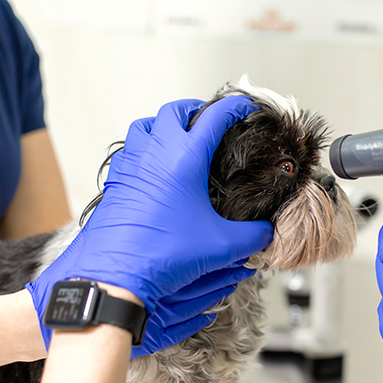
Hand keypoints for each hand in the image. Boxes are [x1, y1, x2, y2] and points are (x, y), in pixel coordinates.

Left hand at [27, 95, 273, 353]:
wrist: (117, 275)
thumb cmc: (165, 254)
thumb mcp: (221, 246)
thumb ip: (253, 236)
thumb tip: (268, 233)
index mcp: (185, 158)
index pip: (214, 117)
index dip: (234, 107)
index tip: (245, 107)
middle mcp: (155, 153)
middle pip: (174, 111)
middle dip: (195, 110)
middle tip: (210, 119)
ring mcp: (131, 165)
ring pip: (144, 125)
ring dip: (163, 124)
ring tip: (178, 137)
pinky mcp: (115, 182)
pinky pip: (128, 151)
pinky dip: (143, 149)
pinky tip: (153, 168)